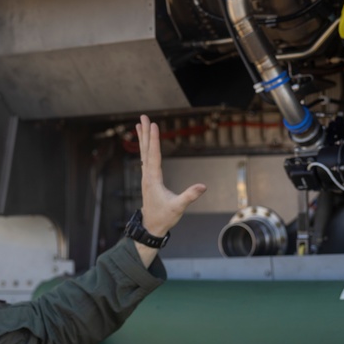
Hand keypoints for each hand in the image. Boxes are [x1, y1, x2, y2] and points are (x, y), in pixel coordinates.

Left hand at [135, 114, 206, 238]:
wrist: (151, 226)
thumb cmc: (164, 217)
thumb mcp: (178, 207)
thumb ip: (189, 196)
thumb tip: (203, 186)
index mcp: (153, 179)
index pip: (154, 155)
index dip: (154, 139)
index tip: (154, 125)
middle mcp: (147, 175)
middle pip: (146, 149)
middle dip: (145, 132)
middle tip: (143, 117)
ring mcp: (146, 176)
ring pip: (144, 152)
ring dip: (143, 137)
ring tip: (140, 123)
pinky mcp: (148, 178)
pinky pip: (145, 158)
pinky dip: (144, 147)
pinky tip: (144, 142)